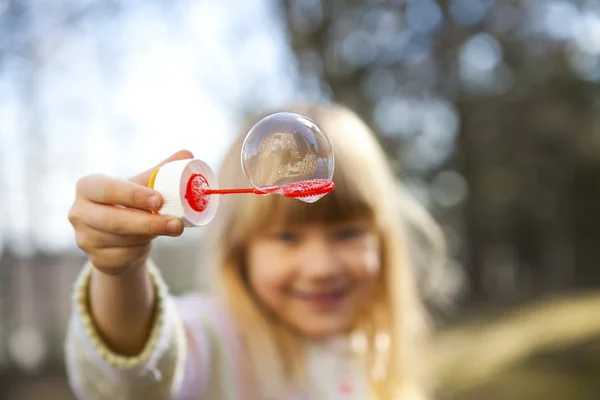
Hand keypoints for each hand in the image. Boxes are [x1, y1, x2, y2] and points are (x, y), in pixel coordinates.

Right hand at [68, 150, 193, 273]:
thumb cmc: (129, 203)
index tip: (159, 200)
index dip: (133, 195)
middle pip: (114, 220)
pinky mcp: (95, 259)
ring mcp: (84, 238)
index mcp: (88, 186)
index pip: (107, 189)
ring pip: (123, 240)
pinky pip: (125, 257)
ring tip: (164, 227)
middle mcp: (79, 212)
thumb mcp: (142, 186)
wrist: (118, 236)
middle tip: (176, 223)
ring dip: (149, 235)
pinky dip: (141, 249)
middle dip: (148, 223)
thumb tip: (187, 154)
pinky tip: (145, 242)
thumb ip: (162, 171)